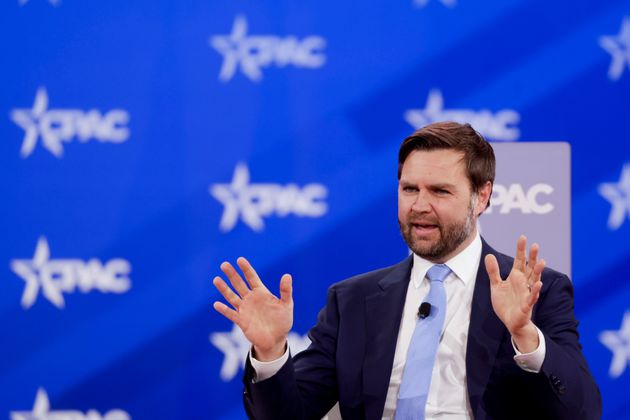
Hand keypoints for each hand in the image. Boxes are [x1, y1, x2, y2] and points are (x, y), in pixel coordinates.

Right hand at [212, 257, 292, 360]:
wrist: (276, 339)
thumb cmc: (282, 321)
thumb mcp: (287, 305)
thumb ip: (285, 291)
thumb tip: (287, 275)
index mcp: (261, 293)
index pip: (252, 277)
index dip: (246, 269)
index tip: (240, 259)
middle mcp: (251, 299)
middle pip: (239, 284)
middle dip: (232, 275)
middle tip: (224, 264)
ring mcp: (245, 309)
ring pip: (232, 297)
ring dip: (224, 289)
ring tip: (216, 279)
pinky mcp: (241, 321)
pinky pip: (231, 314)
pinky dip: (224, 309)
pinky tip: (217, 304)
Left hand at [485, 235, 544, 351]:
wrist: (510, 321)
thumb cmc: (505, 303)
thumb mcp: (496, 285)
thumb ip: (493, 271)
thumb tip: (489, 255)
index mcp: (516, 277)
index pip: (520, 260)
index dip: (521, 250)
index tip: (523, 237)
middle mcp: (523, 283)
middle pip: (529, 268)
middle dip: (532, 257)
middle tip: (535, 245)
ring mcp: (526, 293)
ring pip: (534, 280)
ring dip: (537, 272)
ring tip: (541, 261)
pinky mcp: (526, 305)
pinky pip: (532, 297)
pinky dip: (534, 290)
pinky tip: (538, 283)